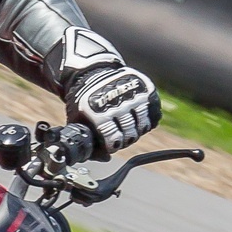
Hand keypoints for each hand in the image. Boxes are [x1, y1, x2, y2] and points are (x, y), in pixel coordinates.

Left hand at [53, 27, 159, 158]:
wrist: (93, 73)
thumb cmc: (85, 100)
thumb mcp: (77, 119)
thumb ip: (88, 140)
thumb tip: (105, 158)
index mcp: (98, 111)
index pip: (114, 139)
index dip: (114, 146)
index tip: (112, 145)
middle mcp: (118, 102)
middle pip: (130, 133)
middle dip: (126, 140)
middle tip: (122, 137)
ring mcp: (133, 93)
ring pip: (144, 124)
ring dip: (138, 130)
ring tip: (131, 128)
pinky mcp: (145, 87)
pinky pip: (154, 112)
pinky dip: (149, 119)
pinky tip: (140, 119)